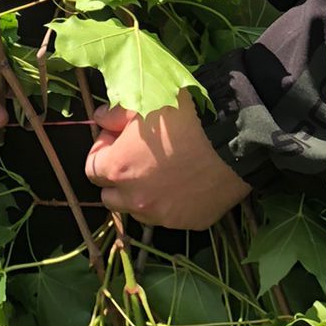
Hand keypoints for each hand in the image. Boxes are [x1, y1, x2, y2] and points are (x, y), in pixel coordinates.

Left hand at [83, 91, 250, 229]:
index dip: (103, 150)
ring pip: (139, 210)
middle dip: (118, 177)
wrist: (233, 138)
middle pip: (111, 196)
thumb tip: (101, 119)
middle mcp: (135, 200)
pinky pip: (170, 216)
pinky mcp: (189, 223)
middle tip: (137, 156)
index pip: (91, 168)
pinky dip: (171, 202)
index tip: (118, 138)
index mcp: (118, 169)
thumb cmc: (185, 116)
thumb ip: (115, 114)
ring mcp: (163, 216)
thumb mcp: (145, 102)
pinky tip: (186, 182)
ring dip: (142, 194)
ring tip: (162, 171)